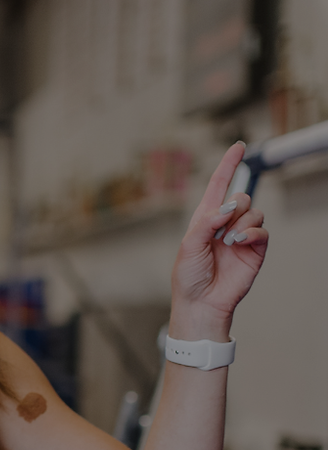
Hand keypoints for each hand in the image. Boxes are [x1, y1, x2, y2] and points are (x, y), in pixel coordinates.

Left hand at [170, 141, 268, 338]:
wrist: (201, 303)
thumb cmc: (188, 277)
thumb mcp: (188, 245)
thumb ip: (207, 222)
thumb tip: (228, 206)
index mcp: (205, 218)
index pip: (219, 184)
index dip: (228, 164)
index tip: (238, 146)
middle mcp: (225, 224)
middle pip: (242, 197)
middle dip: (235, 207)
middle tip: (221, 230)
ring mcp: (241, 236)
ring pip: (255, 212)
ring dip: (242, 223)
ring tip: (228, 242)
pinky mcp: (255, 250)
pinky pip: (263, 231)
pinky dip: (253, 233)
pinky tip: (240, 243)